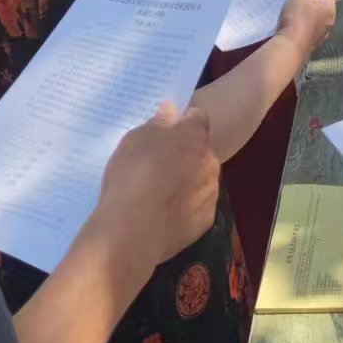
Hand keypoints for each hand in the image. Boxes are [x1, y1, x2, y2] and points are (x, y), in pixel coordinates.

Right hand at [96, 103, 219, 270]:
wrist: (132, 231)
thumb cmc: (131, 176)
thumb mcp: (135, 140)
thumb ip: (159, 123)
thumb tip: (172, 111)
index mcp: (194, 136)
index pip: (197, 117)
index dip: (183, 122)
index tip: (167, 131)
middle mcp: (210, 161)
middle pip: (201, 150)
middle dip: (185, 153)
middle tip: (159, 164)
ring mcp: (211, 192)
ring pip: (201, 178)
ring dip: (188, 180)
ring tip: (160, 193)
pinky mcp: (207, 220)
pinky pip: (198, 205)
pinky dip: (186, 206)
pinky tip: (165, 213)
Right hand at [276, 0, 337, 60]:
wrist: (290, 46)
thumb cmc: (299, 17)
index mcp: (330, 6)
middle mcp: (329, 19)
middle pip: (325, 1)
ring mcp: (320, 32)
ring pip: (317, 13)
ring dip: (311, 6)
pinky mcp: (309, 39)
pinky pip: (308, 23)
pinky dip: (304, 16)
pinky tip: (294, 13)